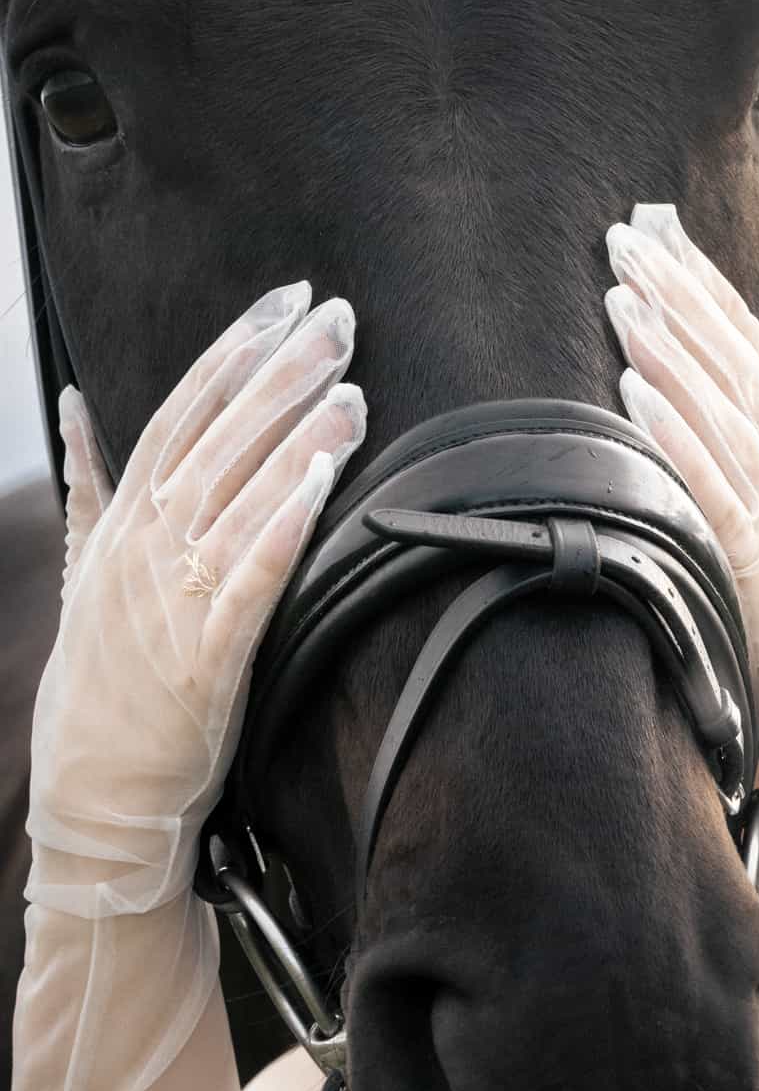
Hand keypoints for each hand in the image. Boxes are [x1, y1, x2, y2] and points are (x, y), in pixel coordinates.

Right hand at [27, 285, 366, 917]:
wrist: (93, 787)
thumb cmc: (101, 680)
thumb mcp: (84, 569)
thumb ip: (90, 485)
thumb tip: (76, 408)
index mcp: (124, 521)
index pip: (182, 413)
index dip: (234, 352)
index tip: (283, 303)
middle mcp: (146, 547)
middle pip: (218, 440)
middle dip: (280, 374)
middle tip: (336, 318)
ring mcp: (172, 599)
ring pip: (238, 499)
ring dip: (295, 440)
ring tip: (349, 389)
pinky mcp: (206, 656)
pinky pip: (250, 580)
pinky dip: (283, 528)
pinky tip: (321, 485)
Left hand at [604, 205, 758, 788]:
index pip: (752, 349)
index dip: (705, 289)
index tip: (659, 234)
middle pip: (735, 368)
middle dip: (679, 299)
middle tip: (622, 240)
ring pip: (724, 417)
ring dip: (672, 355)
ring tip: (624, 299)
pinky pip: (711, 494)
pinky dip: (676, 441)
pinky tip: (636, 396)